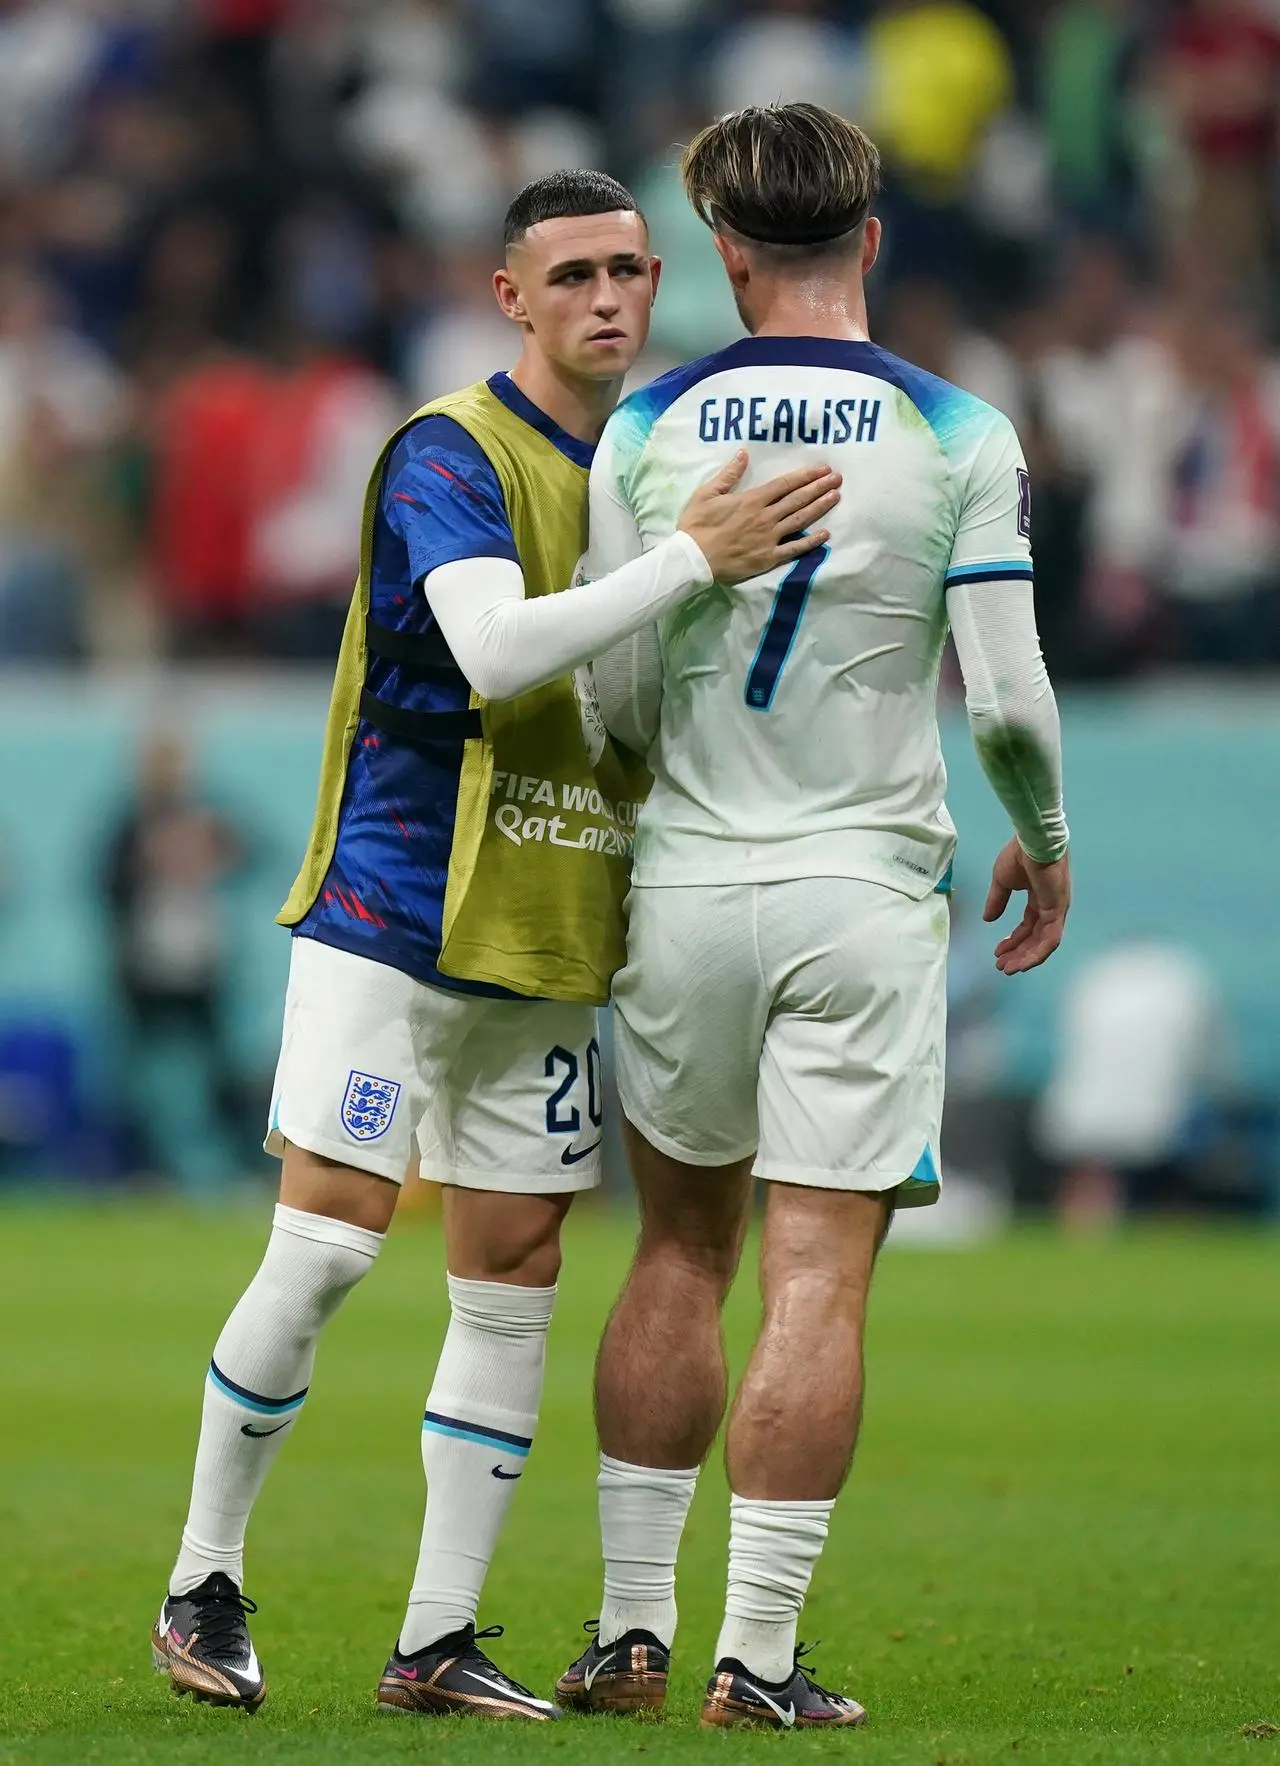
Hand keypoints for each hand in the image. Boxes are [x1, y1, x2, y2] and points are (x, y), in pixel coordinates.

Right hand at [677, 451, 840, 585]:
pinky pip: (794, 549)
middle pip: (797, 499)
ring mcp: (769, 538)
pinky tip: (825, 534)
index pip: (785, 484)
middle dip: (819, 487)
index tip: (822, 469)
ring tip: (836, 496)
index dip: (806, 475)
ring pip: (799, 520)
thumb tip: (744, 453)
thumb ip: (729, 474)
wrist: (693, 558)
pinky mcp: (768, 558)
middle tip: (838, 478)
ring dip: (819, 507)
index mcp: (752, 500)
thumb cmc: (697, 524)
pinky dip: (811, 542)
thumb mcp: (707, 493)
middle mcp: (765, 517)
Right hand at [983, 839, 1070, 974]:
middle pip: (1035, 938)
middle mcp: (1050, 907)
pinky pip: (1050, 939)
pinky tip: (1023, 963)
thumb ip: (997, 901)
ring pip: (1043, 943)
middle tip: (1001, 966)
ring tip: (1008, 968)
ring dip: (1026, 958)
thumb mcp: (1002, 881)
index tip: (997, 952)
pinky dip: (1037, 953)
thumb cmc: (1018, 856)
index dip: (1013, 940)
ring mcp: (1056, 910)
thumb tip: (987, 919)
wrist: (1032, 843)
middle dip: (1018, 953)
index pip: (1028, 926)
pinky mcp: (1058, 911)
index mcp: (1039, 899)